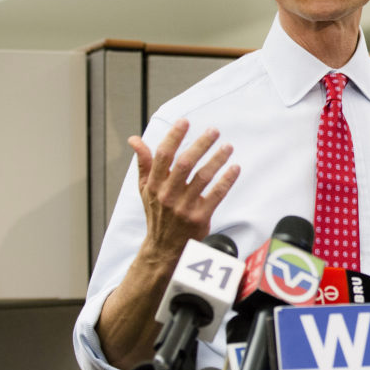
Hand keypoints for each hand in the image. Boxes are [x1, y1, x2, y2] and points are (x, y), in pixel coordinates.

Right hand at [130, 118, 240, 260]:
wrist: (163, 248)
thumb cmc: (157, 214)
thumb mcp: (145, 189)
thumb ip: (144, 163)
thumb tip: (135, 140)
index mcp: (154, 185)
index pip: (163, 156)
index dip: (173, 137)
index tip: (184, 122)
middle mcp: (168, 194)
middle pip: (185, 163)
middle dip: (200, 144)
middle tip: (214, 131)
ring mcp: (184, 207)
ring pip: (203, 177)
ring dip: (217, 159)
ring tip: (228, 147)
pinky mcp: (199, 217)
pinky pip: (216, 195)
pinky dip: (226, 180)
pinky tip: (235, 168)